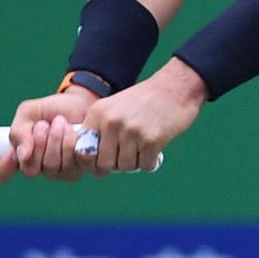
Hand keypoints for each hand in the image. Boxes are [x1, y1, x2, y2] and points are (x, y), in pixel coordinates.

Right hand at [0, 87, 96, 184]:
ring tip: (60, 122)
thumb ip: (19, 131)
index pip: (3, 173)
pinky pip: (69, 163)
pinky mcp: (75, 170)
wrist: (79, 102)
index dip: (4, 167)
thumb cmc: (51, 110)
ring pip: (50, 166)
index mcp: (20, 154)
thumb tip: (22, 156)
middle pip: (30, 170)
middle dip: (37, 143)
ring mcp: (56, 172)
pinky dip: (69, 142)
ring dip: (54, 139)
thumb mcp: (28, 112)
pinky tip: (72, 131)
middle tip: (43, 124)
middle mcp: (37, 167)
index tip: (12, 153)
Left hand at [76, 60, 207, 175]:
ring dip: (135, 162)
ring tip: (143, 146)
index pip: (83, 152)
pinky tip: (154, 148)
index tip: (103, 163)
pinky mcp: (151, 139)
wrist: (175, 87)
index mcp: (98, 113)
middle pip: (104, 164)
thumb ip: (100, 133)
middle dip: (116, 165)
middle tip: (128, 154)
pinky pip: (145, 165)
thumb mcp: (114, 108)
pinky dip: (150, 162)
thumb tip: (94, 170)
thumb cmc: (144, 101)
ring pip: (125, 166)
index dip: (92, 164)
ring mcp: (131, 131)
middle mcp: (112, 122)